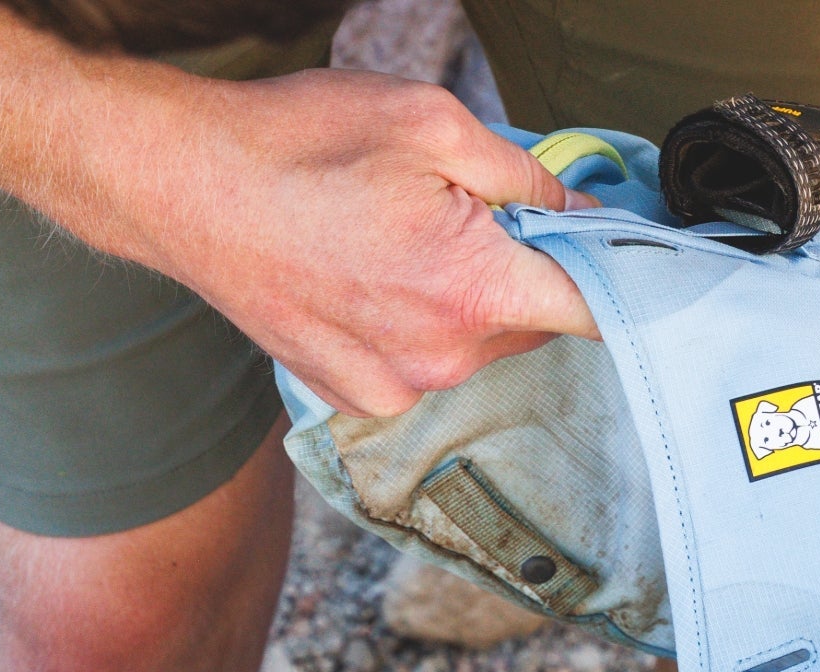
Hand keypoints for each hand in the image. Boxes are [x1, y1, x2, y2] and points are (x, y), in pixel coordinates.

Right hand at [100, 68, 599, 416]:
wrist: (182, 188)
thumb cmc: (297, 145)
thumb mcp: (430, 124)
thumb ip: (525, 179)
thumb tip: (584, 215)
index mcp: (473, 292)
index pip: (594, 311)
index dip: (624, 283)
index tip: (638, 263)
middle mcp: (443, 359)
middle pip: (534, 325)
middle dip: (524, 273)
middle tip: (474, 213)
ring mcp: (398, 389)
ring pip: (478, 346)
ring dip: (469, 299)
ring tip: (403, 239)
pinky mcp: (360, 398)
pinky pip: (423, 364)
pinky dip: (418, 325)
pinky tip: (369, 276)